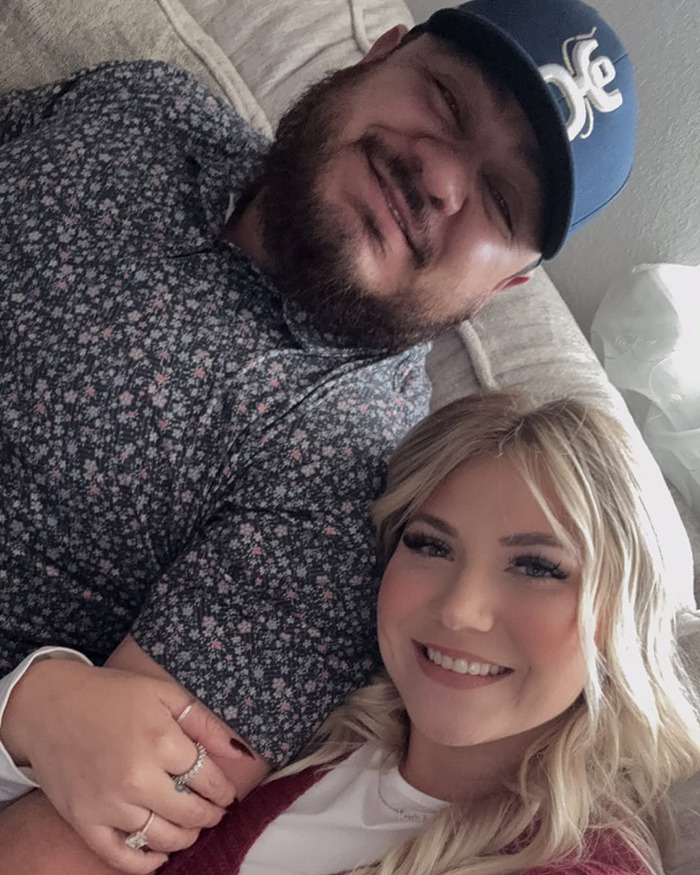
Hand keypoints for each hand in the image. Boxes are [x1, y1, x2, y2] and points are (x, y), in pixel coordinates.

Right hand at [1, 659, 243, 872]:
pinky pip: (120, 856)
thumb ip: (203, 722)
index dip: (224, 790)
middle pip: (190, 813)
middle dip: (210, 815)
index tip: (228, 793)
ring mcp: (109, 803)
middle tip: (215, 812)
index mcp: (160, 741)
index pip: (208, 780)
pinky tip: (159, 855)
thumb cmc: (111, 694)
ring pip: (162, 838)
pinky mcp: (84, 821)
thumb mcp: (163, 694)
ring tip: (192, 827)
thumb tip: (239, 751)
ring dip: (185, 837)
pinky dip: (145, 863)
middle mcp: (137, 777)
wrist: (49, 706)